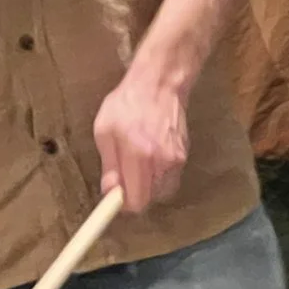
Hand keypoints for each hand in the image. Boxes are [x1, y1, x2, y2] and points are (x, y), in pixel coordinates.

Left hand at [92, 70, 189, 213]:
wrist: (160, 83)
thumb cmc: (126, 103)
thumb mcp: (104, 130)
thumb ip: (109, 165)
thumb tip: (110, 193)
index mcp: (139, 155)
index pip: (137, 201)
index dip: (124, 205)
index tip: (115, 200)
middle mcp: (161, 162)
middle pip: (150, 200)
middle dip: (135, 194)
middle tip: (123, 177)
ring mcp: (176, 160)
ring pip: (161, 191)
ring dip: (147, 185)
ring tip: (137, 162)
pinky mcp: (184, 156)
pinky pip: (170, 178)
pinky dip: (158, 175)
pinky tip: (150, 156)